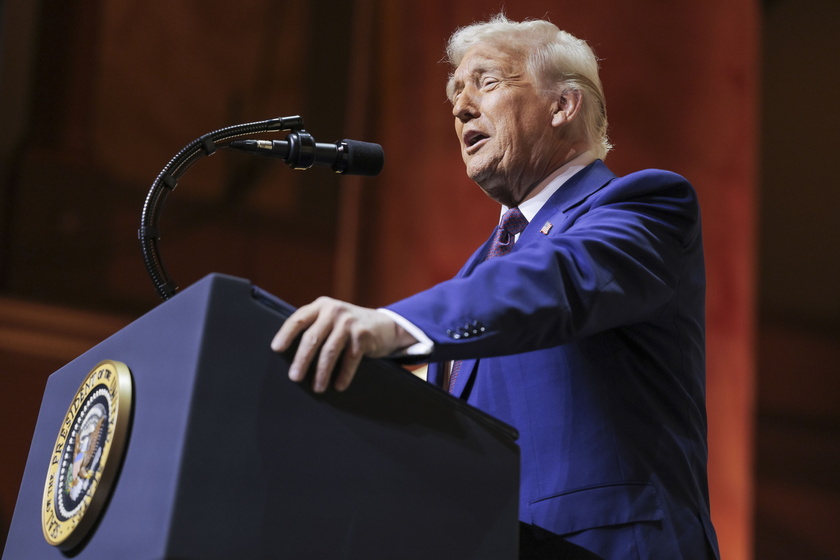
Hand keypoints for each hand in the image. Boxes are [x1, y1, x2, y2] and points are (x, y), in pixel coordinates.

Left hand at [270, 297, 416, 392]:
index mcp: (321, 306)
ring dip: (321, 372)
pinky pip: (349, 359)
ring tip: (317, 387)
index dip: (286, 334)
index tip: (276, 349)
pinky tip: (338, 386)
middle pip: (312, 338)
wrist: (384, 326)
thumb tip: (289, 354)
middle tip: (294, 377)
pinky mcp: (363, 335)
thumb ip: (315, 326)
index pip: (298, 319)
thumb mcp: (331, 318)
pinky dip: (343, 375)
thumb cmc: (350, 326)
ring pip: (329, 351)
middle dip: (301, 360)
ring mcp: (349, 322)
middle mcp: (334, 311)